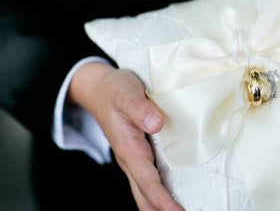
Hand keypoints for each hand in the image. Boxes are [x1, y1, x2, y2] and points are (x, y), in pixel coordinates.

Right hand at [68, 61, 183, 210]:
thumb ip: (140, 108)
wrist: (99, 89)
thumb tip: (156, 124)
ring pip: (145, 191)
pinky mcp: (140, 154)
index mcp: (129, 148)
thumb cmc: (114, 90)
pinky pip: (150, 180)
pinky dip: (160, 194)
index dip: (162, 199)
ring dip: (159, 206)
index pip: (147, 181)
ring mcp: (134, 159)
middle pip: (144, 196)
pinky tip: (172, 198)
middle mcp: (131, 159)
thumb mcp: (126, 93)